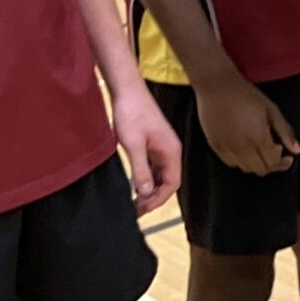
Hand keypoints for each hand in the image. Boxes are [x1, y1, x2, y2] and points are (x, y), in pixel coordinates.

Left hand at [112, 85, 182, 214]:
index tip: (143, 208)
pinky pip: (155, 167)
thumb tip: (146, 192)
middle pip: (168, 181)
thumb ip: (141, 170)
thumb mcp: (133, 145)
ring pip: (162, 175)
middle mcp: (170, 151)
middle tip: (136, 209)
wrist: (128, 91)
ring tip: (135, 201)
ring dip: (151, 189)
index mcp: (171, 152)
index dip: (158, 199)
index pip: (172, 183)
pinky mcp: (154, 144)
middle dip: (154, 197)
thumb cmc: (131, 114)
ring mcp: (162, 147)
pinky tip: (136, 184)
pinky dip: (148, 179)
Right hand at [195, 75, 299, 176]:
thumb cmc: (247, 95)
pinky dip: (240, 160)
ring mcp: (227, 148)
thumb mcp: (272, 110)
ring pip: (245, 168)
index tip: (287, 155)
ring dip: (256, 163)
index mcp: (258, 138)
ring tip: (259, 148)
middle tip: (274, 150)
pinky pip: (230, 162)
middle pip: (260, 169)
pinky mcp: (215, 146)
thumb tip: (296, 150)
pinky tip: (244, 147)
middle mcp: (242, 148)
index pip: (273, 163)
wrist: (217, 86)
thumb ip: (285, 132)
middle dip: (271, 164)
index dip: (283, 162)